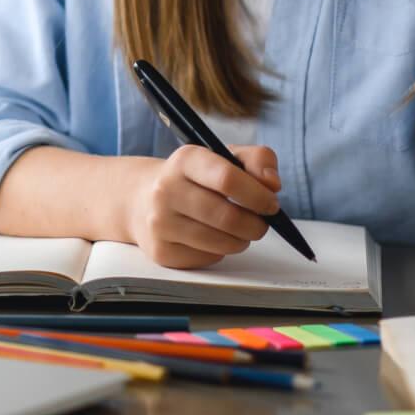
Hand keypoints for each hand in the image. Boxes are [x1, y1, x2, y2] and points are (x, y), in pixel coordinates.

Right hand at [124, 144, 279, 268]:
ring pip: (220, 242)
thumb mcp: (223, 156)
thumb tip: (272, 184)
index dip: (258, 195)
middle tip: (262, 224)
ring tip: (241, 231)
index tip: (271, 203)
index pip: (227, 179)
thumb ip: (257, 160)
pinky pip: (207, 258)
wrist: (142, 199)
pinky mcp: (161, 251)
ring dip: (241, 240)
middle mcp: (166, 190)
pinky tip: (214, 238)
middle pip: (227, 217)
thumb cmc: (194, 178)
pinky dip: (220, 251)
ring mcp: (160, 223)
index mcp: (185, 160)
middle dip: (256, 225)